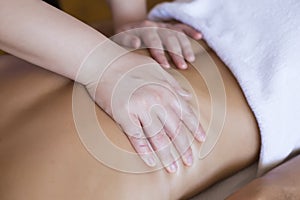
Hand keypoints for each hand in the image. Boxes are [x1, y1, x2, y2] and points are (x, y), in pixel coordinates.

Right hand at [86, 52, 204, 172]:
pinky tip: (152, 163)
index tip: (201, 141)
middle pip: (174, 130)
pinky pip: (137, 138)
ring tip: (174, 169)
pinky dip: (145, 152)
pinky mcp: (123, 116)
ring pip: (158, 138)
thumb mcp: (155, 69)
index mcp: (165, 90)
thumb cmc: (128, 63)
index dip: (194, 129)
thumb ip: (173, 84)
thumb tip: (187, 97)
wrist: (101, 61)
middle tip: (190, 162)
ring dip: (167, 156)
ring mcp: (140, 109)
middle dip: (184, 148)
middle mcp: (156, 101)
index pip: (185, 114)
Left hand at [112, 20, 201, 69]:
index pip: (153, 41)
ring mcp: (164, 26)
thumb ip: (126, 40)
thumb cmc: (124, 37)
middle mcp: (156, 25)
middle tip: (183, 66)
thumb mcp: (119, 38)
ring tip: (191, 59)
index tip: (165, 66)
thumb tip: (136, 43)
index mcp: (143, 28)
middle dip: (176, 53)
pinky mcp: (170, 26)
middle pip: (168, 38)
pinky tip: (199, 36)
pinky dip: (191, 31)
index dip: (160, 54)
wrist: (129, 27)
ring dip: (185, 46)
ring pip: (177, 34)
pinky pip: (182, 27)